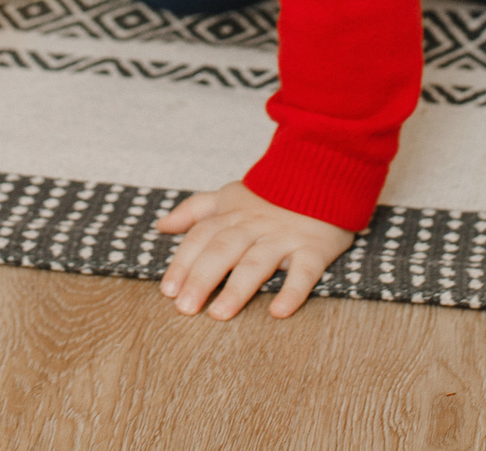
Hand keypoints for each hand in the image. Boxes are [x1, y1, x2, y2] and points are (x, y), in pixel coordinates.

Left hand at [155, 179, 354, 319]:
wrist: (323, 172)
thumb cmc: (272, 193)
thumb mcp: (229, 195)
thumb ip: (195, 210)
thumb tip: (162, 226)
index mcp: (233, 214)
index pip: (201, 237)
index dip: (183, 263)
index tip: (168, 290)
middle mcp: (255, 226)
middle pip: (222, 251)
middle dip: (201, 279)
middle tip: (185, 308)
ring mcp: (284, 237)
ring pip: (257, 262)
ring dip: (237, 288)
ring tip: (219, 314)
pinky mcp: (314, 248)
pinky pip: (304, 271)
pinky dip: (292, 291)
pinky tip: (279, 312)